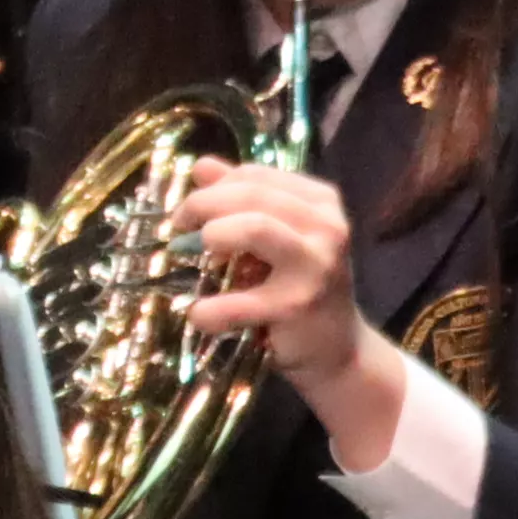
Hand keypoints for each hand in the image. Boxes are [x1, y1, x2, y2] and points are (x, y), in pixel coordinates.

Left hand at [181, 158, 408, 469]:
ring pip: (253, 226)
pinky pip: (240, 300)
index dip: (214, 187)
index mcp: (322, 203)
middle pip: (250, 194)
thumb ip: (243, 199)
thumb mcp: (277, 235)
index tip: (192, 210)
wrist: (339, 351)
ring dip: (211, 235)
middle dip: (202, 206)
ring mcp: (316, 267)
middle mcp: (328, 228)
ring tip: (191, 253)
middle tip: (179, 229)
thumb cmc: (301, 288)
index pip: (255, 176)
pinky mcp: (297, 306)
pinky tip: (199, 314)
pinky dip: (210, 310)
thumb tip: (202, 167)